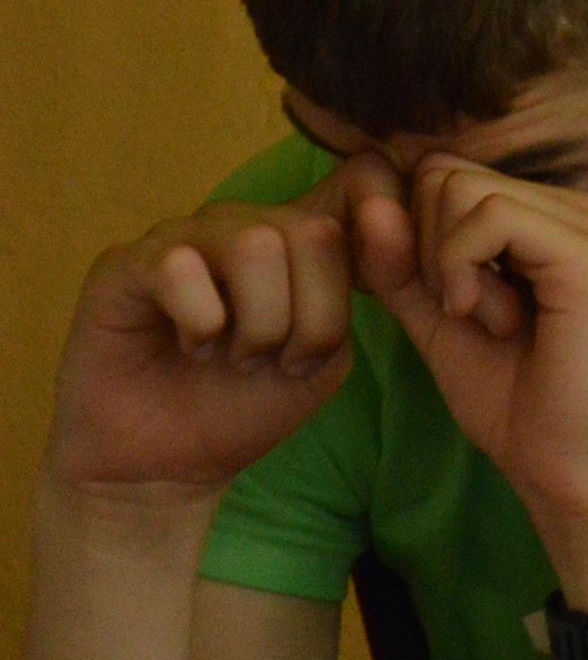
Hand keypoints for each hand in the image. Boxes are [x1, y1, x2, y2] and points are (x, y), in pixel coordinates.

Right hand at [43, 170, 371, 505]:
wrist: (170, 461)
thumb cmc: (250, 403)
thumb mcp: (331, 353)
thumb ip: (363, 290)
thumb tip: (387, 218)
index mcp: (297, 239)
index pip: (359, 198)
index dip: (365, 263)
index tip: (337, 333)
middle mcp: (242, 224)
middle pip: (312, 233)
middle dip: (311, 319)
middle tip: (277, 360)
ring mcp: (183, 237)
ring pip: (253, 245)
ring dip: (259, 324)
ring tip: (234, 357)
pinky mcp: (126, 263)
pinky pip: (180, 267)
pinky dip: (201, 324)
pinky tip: (193, 348)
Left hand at [350, 156, 587, 619]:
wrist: (559, 462)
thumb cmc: (509, 398)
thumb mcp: (433, 316)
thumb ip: (398, 261)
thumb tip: (370, 198)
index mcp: (547, 216)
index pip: (442, 173)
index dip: (414, 234)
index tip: (445, 301)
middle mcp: (575, 208)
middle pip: (445, 173)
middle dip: (427, 246)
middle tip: (466, 311)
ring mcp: (586, 225)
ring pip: (459, 188)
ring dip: (445, 263)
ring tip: (484, 319)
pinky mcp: (586, 251)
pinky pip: (487, 216)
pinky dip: (460, 266)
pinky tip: (485, 317)